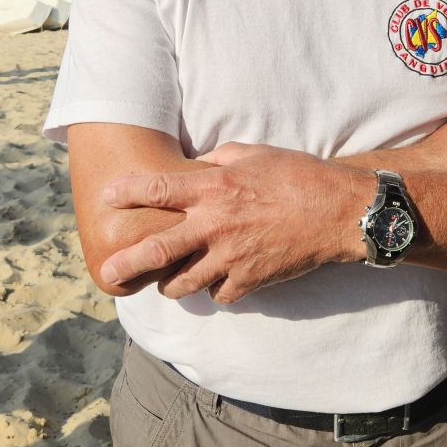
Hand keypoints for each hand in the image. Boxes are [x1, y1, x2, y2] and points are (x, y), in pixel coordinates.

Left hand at [99, 147, 372, 303]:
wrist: (339, 212)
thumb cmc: (298, 175)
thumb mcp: (254, 153)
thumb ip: (219, 161)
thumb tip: (197, 166)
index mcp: (215, 188)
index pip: (158, 190)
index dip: (127, 193)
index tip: (107, 198)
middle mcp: (216, 225)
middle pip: (157, 250)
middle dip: (127, 262)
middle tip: (108, 271)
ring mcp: (232, 257)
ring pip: (183, 283)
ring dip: (170, 283)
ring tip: (166, 281)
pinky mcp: (251, 280)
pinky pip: (219, 293)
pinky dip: (214, 288)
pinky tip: (216, 280)